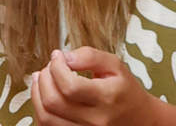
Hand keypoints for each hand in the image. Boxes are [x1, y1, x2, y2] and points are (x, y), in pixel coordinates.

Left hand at [30, 48, 158, 125]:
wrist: (138, 118)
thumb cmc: (125, 90)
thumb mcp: (115, 66)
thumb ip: (90, 56)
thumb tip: (65, 57)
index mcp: (108, 97)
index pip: (71, 86)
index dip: (57, 68)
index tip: (57, 56)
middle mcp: (95, 119)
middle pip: (54, 102)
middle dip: (44, 79)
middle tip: (48, 67)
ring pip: (46, 118)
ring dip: (37, 95)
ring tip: (41, 78)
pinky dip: (41, 110)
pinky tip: (44, 95)